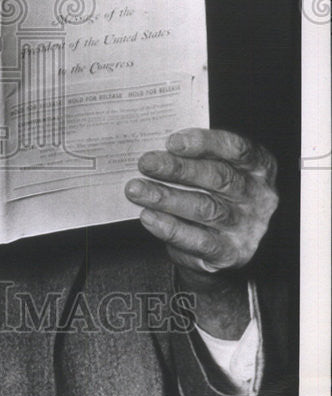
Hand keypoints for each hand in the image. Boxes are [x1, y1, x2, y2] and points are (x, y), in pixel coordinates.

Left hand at [125, 128, 278, 275]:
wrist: (229, 245)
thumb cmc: (214, 193)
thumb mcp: (215, 169)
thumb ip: (194, 157)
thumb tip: (155, 148)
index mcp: (258, 166)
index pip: (237, 149)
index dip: (205, 142)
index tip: (172, 142)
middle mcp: (257, 196)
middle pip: (218, 178)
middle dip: (177, 169)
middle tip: (146, 163)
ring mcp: (245, 226)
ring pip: (204, 208)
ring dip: (166, 197)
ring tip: (137, 189)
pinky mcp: (230, 253)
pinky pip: (198, 240)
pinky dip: (170, 228)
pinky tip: (149, 216)